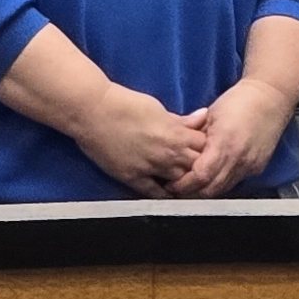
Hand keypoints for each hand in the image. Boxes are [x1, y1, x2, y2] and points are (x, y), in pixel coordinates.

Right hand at [68, 84, 206, 197]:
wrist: (94, 111)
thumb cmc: (125, 105)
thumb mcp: (159, 108)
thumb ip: (181, 119)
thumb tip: (202, 116)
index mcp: (175, 134)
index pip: (204, 147)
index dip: (205, 147)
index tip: (201, 148)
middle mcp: (167, 153)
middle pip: (195, 166)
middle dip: (197, 165)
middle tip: (195, 165)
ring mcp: (150, 167)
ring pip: (179, 182)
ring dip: (182, 180)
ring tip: (183, 179)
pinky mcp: (132, 177)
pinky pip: (154, 193)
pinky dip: (163, 194)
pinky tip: (166, 192)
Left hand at [172, 77, 295, 198]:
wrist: (272, 97)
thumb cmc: (240, 100)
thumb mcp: (210, 115)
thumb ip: (195, 137)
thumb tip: (179, 154)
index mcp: (224, 143)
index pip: (200, 176)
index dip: (183, 184)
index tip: (171, 184)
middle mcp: (239, 158)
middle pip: (210, 190)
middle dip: (191, 193)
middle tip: (177, 190)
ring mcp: (250, 165)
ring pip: (223, 189)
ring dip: (206, 190)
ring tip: (192, 186)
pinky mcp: (257, 167)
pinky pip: (235, 182)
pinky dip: (221, 183)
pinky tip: (213, 177)